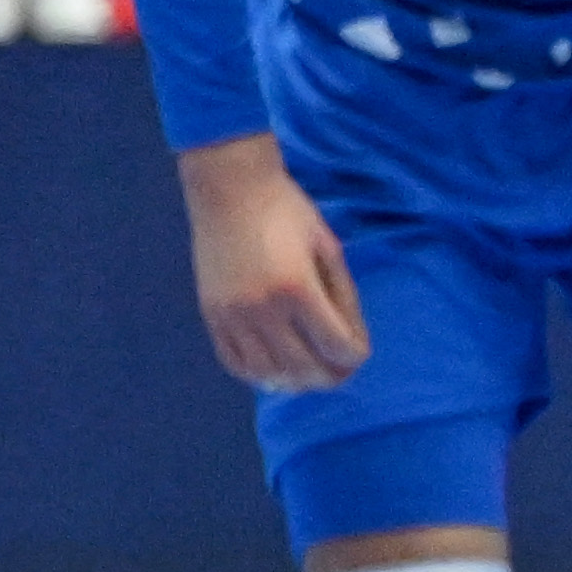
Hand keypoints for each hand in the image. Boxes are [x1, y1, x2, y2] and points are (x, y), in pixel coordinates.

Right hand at [178, 131, 370, 391]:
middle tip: (341, 372)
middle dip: (329, 376)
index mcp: (299, 289)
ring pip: (268, 373)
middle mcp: (262, 309)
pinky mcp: (211, 315)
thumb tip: (351, 340)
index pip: (335, 346)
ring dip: (294, 381)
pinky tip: (276, 369)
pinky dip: (258, 373)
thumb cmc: (287, 212)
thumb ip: (341, 296)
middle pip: (303, 368)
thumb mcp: (328, 249)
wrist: (230, 190)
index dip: (354, 356)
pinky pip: (235, 362)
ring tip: (311, 375)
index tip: (359, 353)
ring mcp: (232, 316)